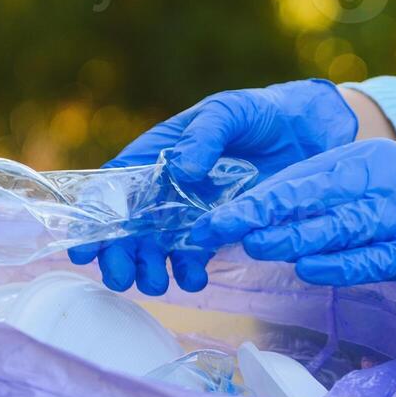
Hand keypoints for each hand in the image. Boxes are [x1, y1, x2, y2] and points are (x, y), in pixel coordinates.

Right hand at [71, 79, 358, 293]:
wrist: (310, 133)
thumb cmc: (260, 113)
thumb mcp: (229, 112)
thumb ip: (204, 137)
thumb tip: (181, 169)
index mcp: (157, 155)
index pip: (114, 188)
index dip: (95, 217)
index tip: (85, 245)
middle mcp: (167, 189)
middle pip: (130, 227)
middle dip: (119, 254)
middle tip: (121, 275)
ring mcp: (193, 212)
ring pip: (158, 247)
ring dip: (151, 269)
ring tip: (157, 284)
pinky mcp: (222, 230)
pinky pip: (196, 254)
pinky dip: (189, 270)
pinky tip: (193, 279)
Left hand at [188, 139, 395, 292]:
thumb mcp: (372, 177)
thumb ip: (325, 192)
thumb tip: (261, 213)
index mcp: (362, 160)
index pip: (299, 177)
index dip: (254, 197)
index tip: (211, 214)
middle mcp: (378, 182)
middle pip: (310, 198)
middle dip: (259, 215)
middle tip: (214, 230)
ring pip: (337, 227)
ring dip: (292, 237)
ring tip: (254, 245)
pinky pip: (371, 258)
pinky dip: (339, 264)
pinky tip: (308, 268)